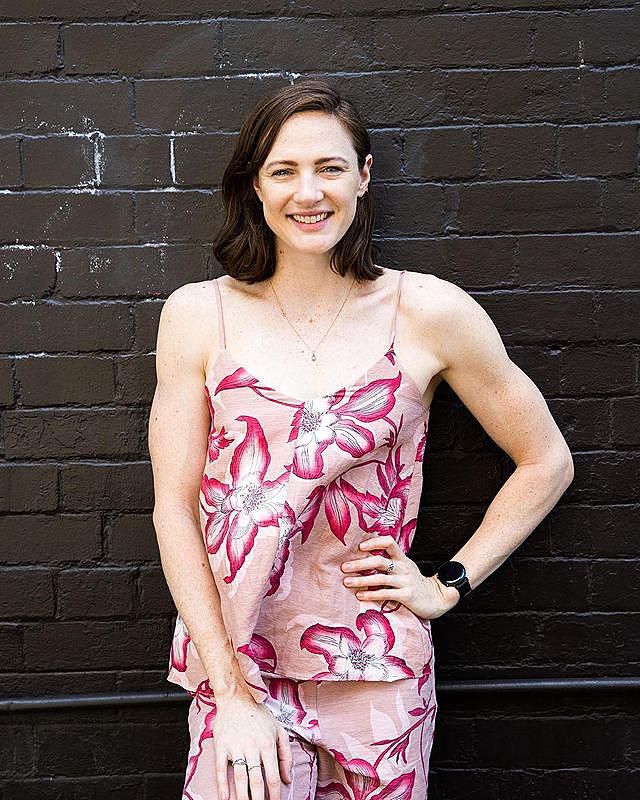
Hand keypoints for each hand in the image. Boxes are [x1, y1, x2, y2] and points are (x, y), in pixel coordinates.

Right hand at [212, 690, 292, 799]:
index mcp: (268, 744)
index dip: (274, 794)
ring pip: (240, 778)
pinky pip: (221, 769)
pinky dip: (222, 785)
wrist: (237, 696)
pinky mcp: (221, 746)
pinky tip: (224, 798)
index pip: (272, 776)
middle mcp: (253, 747)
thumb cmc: (259, 713)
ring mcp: (236, 747)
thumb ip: (285, 754)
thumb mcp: (278, 730)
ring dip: (243, 796)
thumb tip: (287, 778)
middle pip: (256, 781)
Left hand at [341, 534, 460, 619]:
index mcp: (402, 558)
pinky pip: (386, 594)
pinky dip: (371, 594)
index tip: (360, 547)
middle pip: (379, 561)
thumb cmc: (414, 582)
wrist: (437, 598)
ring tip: (347, 582)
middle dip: (360, 563)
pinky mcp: (407, 595)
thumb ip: (390, 560)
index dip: (374, 542)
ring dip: (361, 580)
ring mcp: (405, 581)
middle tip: (344, 567)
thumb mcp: (404, 566)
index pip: (389, 542)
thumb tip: (366, 554)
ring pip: (380, 578)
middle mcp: (403, 567)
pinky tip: (360, 596)